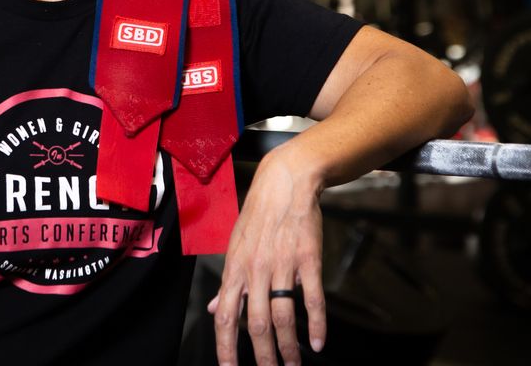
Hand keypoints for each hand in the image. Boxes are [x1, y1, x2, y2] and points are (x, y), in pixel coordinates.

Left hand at [207, 153, 325, 365]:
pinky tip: (317, 342)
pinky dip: (316, 324)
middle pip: (255, 323)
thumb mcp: (234, 247)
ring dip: (288, 346)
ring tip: (293, 364)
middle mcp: (255, 269)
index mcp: (235, 269)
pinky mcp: (308, 259)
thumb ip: (228, 283)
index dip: (226, 346)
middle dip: (262, 355)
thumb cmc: (258, 216)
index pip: (224, 316)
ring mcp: (282, 265)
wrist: (285, 183)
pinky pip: (312, 298)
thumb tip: (214, 309)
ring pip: (283, 316)